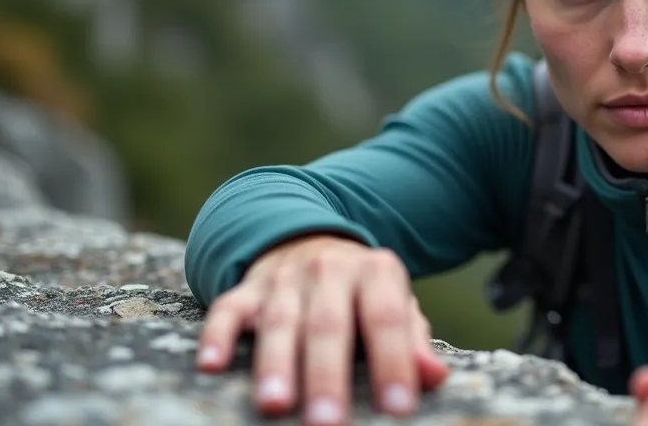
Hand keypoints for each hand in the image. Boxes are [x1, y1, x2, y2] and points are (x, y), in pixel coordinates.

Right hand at [195, 233, 450, 424]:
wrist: (309, 240)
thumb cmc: (361, 294)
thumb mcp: (394, 305)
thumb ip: (413, 341)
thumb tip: (436, 376)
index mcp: (375, 272)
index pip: (386, 318)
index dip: (393, 362)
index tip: (398, 408)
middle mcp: (328, 270)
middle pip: (329, 325)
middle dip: (327, 375)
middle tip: (328, 423)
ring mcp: (284, 279)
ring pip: (280, 321)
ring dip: (276, 364)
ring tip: (275, 405)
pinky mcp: (246, 289)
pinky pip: (227, 309)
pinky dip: (218, 336)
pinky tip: (211, 364)